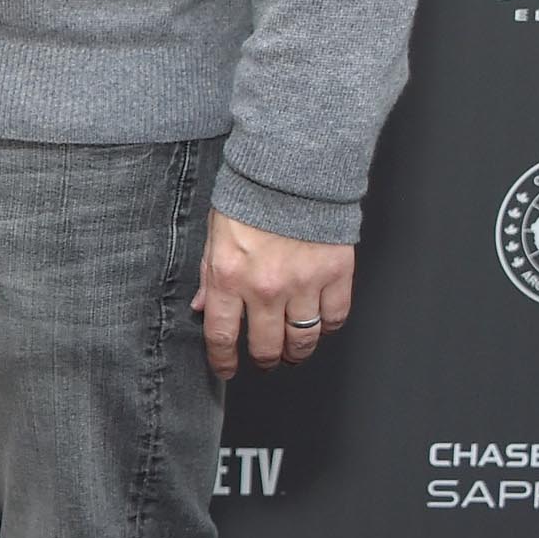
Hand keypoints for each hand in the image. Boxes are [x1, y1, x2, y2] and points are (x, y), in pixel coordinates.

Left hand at [192, 211, 353, 376]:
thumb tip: (203, 306)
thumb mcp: (216, 234)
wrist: (294, 169)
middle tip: (265, 359)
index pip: (221, 335)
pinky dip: (327, 326)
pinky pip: (334, 317)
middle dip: (264, 359)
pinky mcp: (336, 274)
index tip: (225, 368)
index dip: (223, 360)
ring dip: (296, 352)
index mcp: (229, 276)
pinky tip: (319, 323)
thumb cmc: (252, 196)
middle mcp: (266, 287)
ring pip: (302, 339)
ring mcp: (304, 284)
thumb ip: (209, 275)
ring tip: (293, 351)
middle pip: (266, 346)